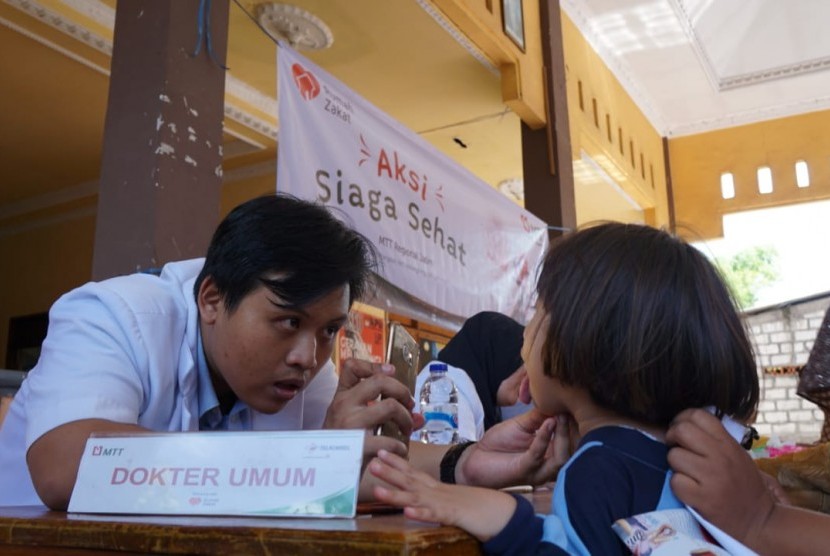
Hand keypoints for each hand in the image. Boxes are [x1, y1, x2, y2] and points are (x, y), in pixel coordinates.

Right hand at [323, 358, 420, 461]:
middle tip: (409, 405)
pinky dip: (400, 446)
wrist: (324, 476)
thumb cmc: (342, 447)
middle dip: (401, 391)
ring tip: (406, 430)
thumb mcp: (354, 424)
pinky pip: (389, 439)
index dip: (374, 365)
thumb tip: (419, 416)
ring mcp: (349, 424)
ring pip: (389, 406)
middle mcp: (343, 405)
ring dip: (406, 418)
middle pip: (379, 381)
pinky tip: (399, 452)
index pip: (351, 367)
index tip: (391, 371)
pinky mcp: (357, 445)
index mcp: (340, 397)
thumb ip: (384, 415)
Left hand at [370, 449, 516, 540]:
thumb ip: (433, 497)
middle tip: (371, 461)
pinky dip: (421, 514)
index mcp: (435, 487)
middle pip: (410, 480)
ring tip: (378, 488)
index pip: (412, 472)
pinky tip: (407, 512)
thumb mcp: (448, 499)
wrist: (501, 513)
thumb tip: (415, 497)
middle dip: (389, 471)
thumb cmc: (474, 506)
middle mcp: (437, 492)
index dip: (395, 462)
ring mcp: (444, 503)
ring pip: (416, 498)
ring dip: (396, 492)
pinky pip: (434, 516)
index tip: (380, 453)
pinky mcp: (453, 517)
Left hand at [459, 409, 571, 487]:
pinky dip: (543, 438)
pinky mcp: (524, 472)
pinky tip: (547, 424)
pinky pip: (537, 455)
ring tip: (560, 417)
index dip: (577, 424)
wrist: (476, 457)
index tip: (578, 404)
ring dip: (562, 436)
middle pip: (572, 451)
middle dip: (574, 430)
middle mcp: (549, 464)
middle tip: (571, 410)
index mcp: (552, 452)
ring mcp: (538, 471)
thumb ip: (541, 416)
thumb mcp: (523, 424)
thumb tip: (559, 401)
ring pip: (561, 458)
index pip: (573, 440)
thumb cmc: (500, 443)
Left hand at [666, 408, 775, 544]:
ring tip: (687, 473)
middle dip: (672, 438)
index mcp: (728, 443)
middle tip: (677, 449)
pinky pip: (675, 482)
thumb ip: (715, 439)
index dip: (682, 419)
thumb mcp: (736, 455)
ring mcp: (712, 477)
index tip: (681, 431)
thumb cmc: (744, 486)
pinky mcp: (703, 498)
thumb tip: (684, 424)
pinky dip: (678, 486)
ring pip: (674, 456)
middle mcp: (720, 457)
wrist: (759, 521)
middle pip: (681, 430)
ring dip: (675, 465)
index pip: (698, 415)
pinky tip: (690, 490)